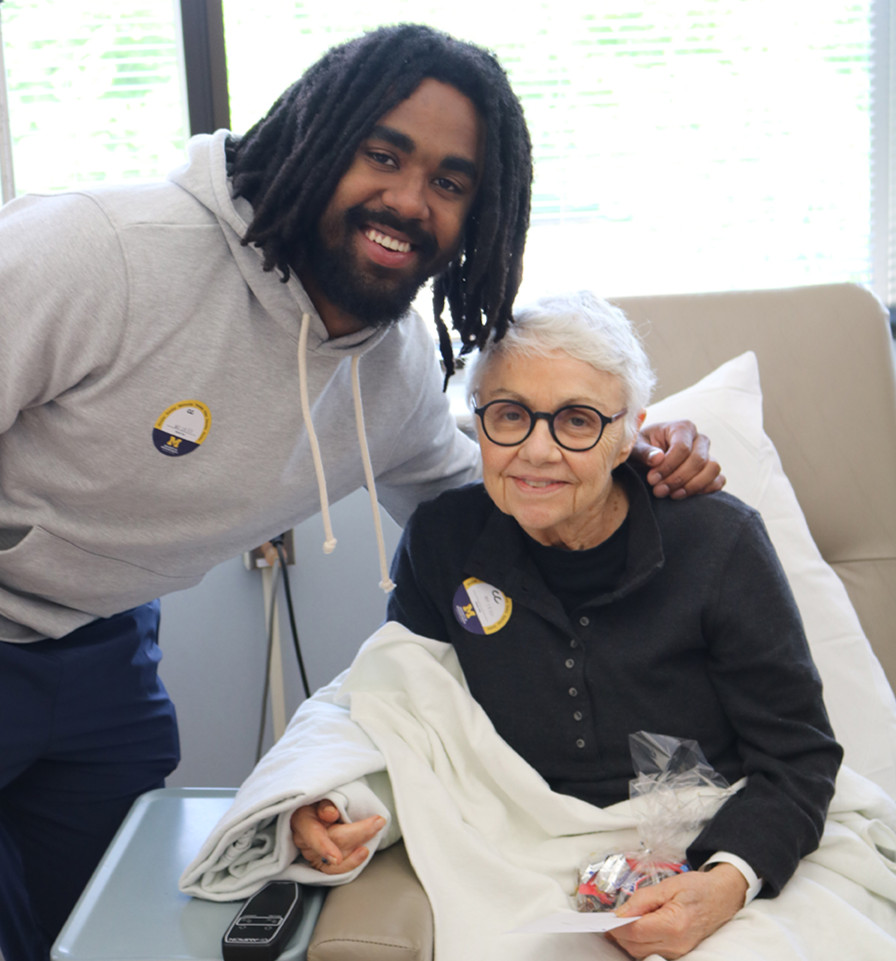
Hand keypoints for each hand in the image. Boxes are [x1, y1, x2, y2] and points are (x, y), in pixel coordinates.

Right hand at [289, 799, 384, 875]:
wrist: (314, 809)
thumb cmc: (318, 801)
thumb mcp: (320, 796)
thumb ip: (325, 804)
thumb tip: (332, 813)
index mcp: (302, 821)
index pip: (312, 835)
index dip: (324, 847)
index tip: (336, 858)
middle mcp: (305, 841)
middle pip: (334, 841)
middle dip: (359, 833)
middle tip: (378, 821)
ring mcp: (313, 854)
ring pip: (339, 857)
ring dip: (359, 844)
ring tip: (375, 830)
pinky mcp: (322, 863)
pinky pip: (338, 869)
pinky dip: (353, 861)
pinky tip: (363, 852)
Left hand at [607, 864, 747, 958]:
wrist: (723, 897)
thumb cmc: (697, 888)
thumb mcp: (668, 886)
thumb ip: (642, 899)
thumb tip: (620, 914)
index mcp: (674, 925)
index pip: (635, 932)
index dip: (616, 926)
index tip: (604, 919)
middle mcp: (677, 944)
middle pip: (635, 947)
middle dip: (618, 934)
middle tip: (609, 919)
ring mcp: (679, 953)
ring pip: (641, 953)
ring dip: (627, 941)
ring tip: (621, 923)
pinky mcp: (679, 954)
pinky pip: (651, 953)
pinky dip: (639, 944)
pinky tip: (634, 931)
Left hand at [631, 420, 724, 498]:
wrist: (648, 457)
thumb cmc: (642, 448)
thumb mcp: (636, 447)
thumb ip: (644, 452)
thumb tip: (658, 458)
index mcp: (682, 427)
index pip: (682, 447)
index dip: (668, 466)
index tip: (652, 479)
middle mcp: (699, 439)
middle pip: (698, 460)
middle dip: (678, 479)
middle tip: (658, 490)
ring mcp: (708, 454)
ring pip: (712, 469)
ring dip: (692, 486)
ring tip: (672, 494)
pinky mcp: (711, 470)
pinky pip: (719, 480)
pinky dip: (705, 489)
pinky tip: (683, 494)